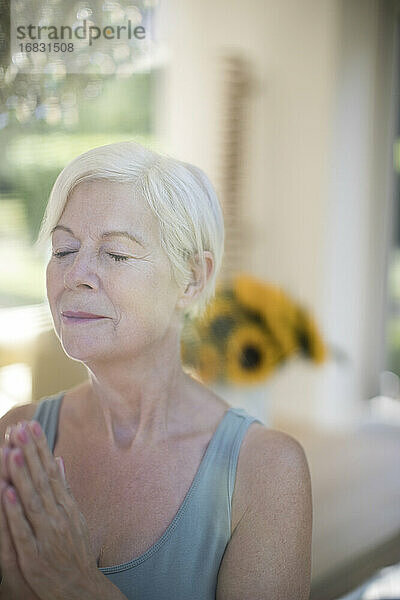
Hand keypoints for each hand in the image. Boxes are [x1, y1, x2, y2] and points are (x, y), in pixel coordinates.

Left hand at [0, 420, 100, 599]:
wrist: (80, 590)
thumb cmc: (74, 551)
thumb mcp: (73, 516)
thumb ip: (64, 488)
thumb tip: (59, 459)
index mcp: (66, 504)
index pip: (51, 469)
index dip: (40, 447)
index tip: (32, 425)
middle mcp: (58, 515)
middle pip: (42, 479)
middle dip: (30, 452)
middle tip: (20, 427)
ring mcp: (47, 535)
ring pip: (31, 500)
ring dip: (21, 474)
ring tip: (12, 451)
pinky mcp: (33, 555)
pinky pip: (22, 530)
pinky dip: (14, 511)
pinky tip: (7, 492)